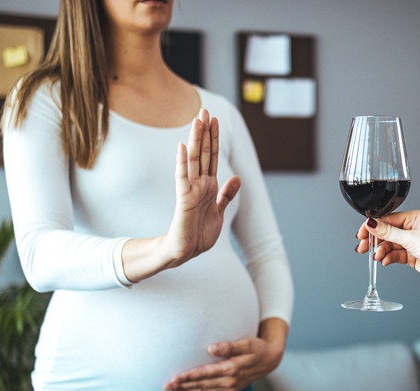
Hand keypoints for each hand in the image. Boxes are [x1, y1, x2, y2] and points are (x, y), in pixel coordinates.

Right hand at [163, 108, 240, 265]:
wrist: (186, 251)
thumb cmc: (199, 234)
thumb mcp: (219, 211)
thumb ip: (226, 194)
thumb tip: (237, 178)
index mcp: (208, 186)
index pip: (210, 157)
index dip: (213, 139)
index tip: (214, 120)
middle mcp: (199, 183)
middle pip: (202, 152)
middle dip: (204, 132)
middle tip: (205, 110)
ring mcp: (190, 189)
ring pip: (193, 159)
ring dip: (195, 139)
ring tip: (197, 120)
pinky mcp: (183, 199)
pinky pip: (182, 177)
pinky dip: (182, 162)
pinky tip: (182, 147)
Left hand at [163, 336, 283, 390]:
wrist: (271, 359)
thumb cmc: (257, 347)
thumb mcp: (246, 342)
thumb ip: (229, 346)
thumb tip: (211, 348)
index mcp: (231, 369)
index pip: (205, 374)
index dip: (189, 376)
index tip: (174, 377)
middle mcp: (230, 381)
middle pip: (201, 385)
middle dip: (183, 386)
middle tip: (166, 386)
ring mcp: (230, 387)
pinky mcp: (231, 389)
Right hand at [356, 209, 419, 288]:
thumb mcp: (410, 238)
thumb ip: (388, 232)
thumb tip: (371, 223)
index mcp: (413, 217)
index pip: (387, 219)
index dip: (373, 227)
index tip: (361, 233)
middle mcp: (412, 229)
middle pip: (386, 233)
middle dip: (374, 241)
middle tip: (362, 247)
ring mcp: (412, 243)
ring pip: (390, 245)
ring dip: (381, 251)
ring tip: (377, 257)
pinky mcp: (413, 256)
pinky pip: (395, 255)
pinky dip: (389, 258)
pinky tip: (385, 261)